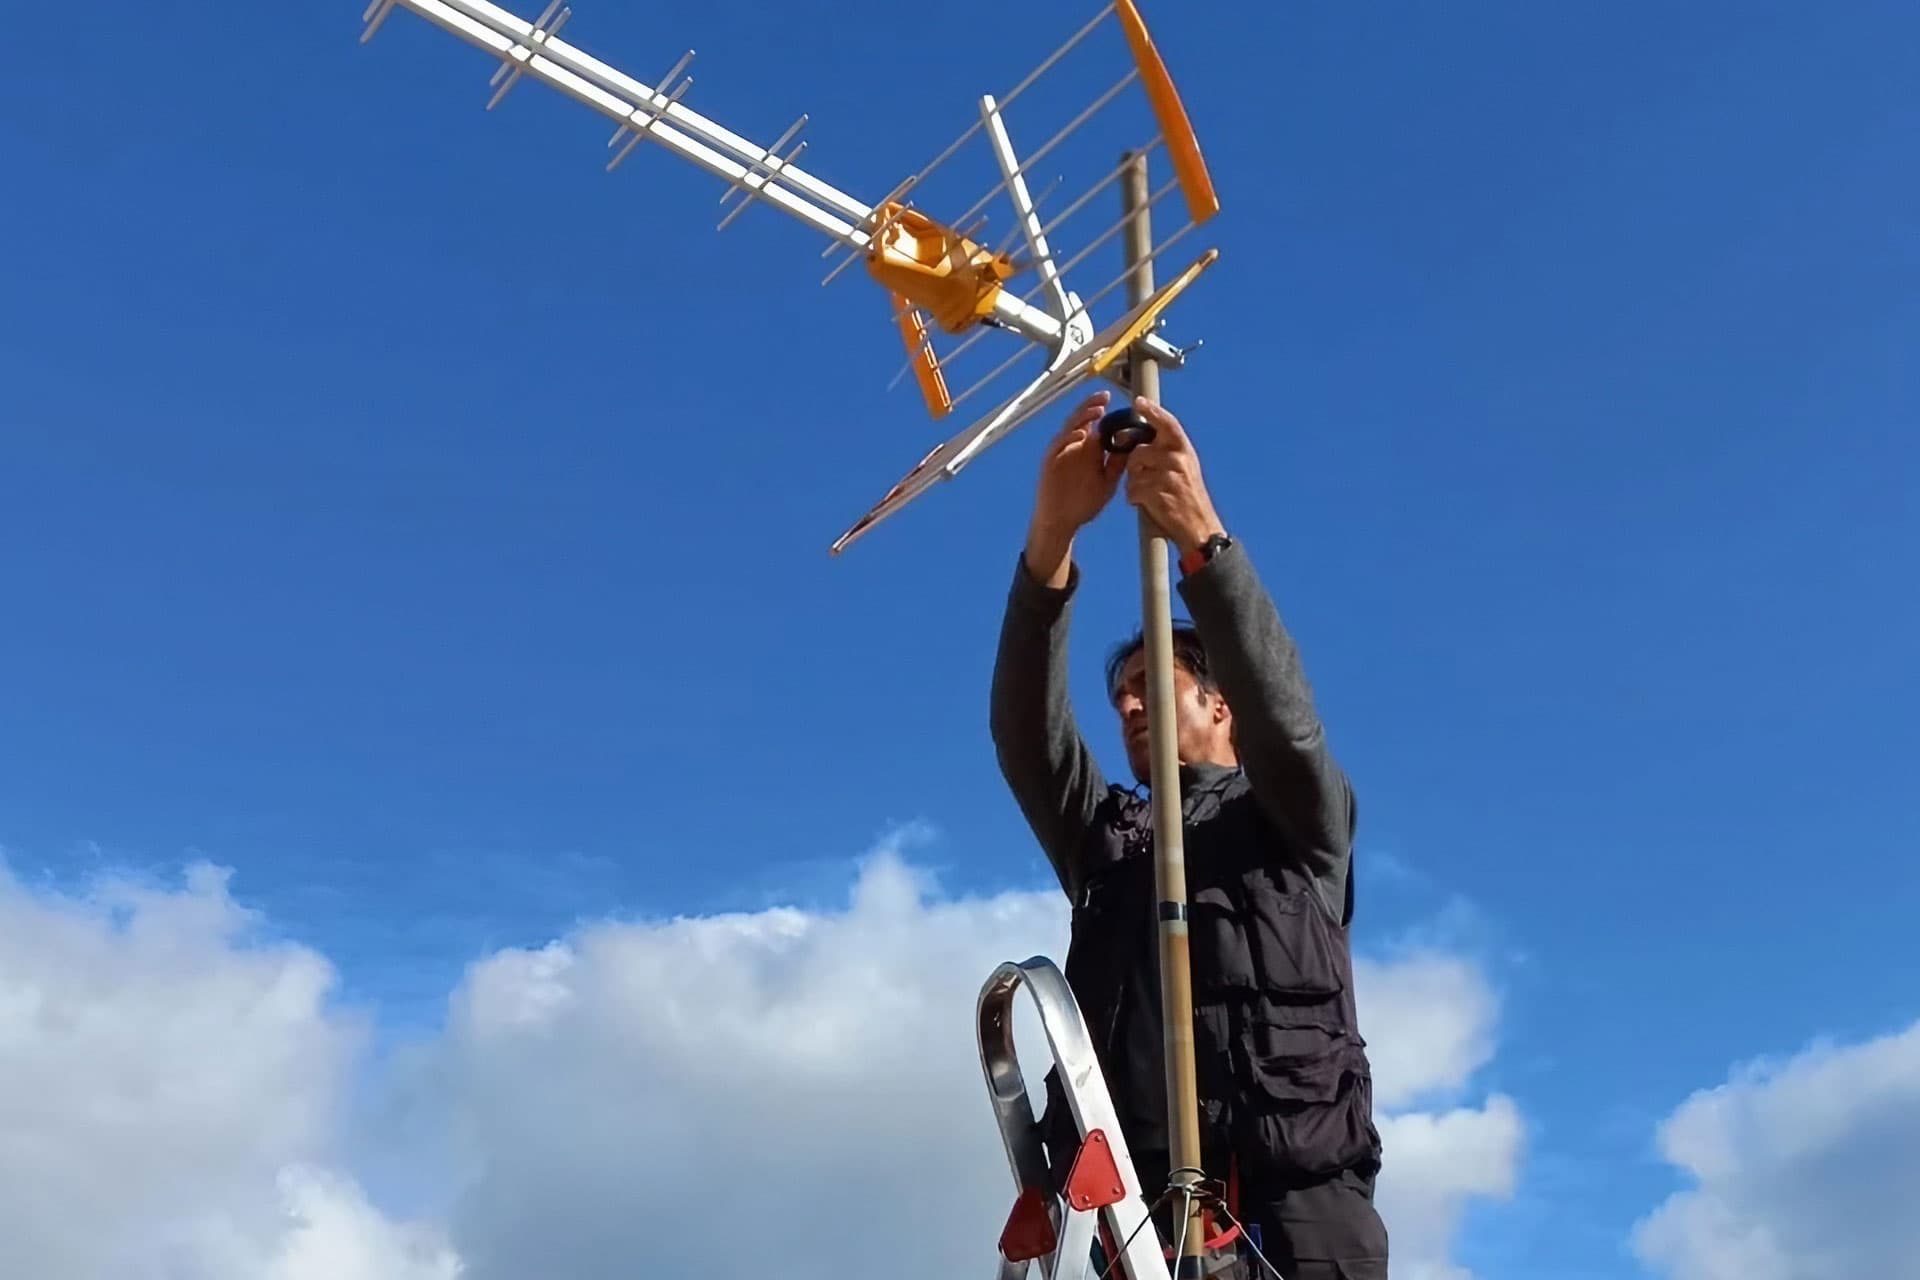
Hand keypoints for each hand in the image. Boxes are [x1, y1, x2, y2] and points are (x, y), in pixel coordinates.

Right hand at [1024, 391, 1124, 583]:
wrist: (1062, 522)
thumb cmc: (1083, 503)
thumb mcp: (1107, 482)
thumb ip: (1117, 465)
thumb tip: (1132, 446)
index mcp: (1089, 450)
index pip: (1097, 424)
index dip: (1105, 412)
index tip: (1119, 403)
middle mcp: (1075, 447)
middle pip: (1083, 420)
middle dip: (1093, 407)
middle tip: (1106, 398)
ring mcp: (1061, 452)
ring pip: (1071, 428)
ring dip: (1083, 418)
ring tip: (1097, 410)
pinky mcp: (1050, 461)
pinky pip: (1059, 445)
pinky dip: (1069, 438)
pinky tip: (1081, 435)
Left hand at [1123, 398, 1223, 554]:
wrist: (1199, 527)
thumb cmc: (1188, 497)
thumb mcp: (1185, 468)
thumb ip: (1165, 452)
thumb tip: (1136, 439)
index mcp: (1185, 450)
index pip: (1167, 423)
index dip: (1152, 411)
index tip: (1139, 402)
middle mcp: (1178, 459)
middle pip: (1138, 451)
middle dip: (1134, 465)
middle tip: (1145, 478)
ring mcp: (1168, 476)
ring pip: (1133, 472)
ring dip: (1135, 484)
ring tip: (1150, 493)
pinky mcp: (1157, 494)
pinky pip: (1132, 490)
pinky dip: (1135, 499)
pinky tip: (1148, 504)